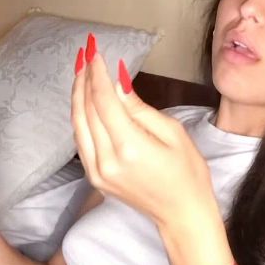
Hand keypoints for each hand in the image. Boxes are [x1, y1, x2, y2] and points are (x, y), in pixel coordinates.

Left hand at [71, 35, 217, 228]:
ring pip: (77, 124)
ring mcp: (97, 172)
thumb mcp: (172, 132)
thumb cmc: (187, 172)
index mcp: (129, 147)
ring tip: (81, 70)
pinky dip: (80, 116)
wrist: (182, 214)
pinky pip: (80, 139)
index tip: (94, 51)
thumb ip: (139, 107)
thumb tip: (118, 80)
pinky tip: (85, 99)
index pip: (103, 101)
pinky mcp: (94, 178)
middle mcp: (107, 160)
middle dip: (83, 78)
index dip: (96, 73)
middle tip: (85, 52)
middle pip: (85, 110)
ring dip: (77, 95)